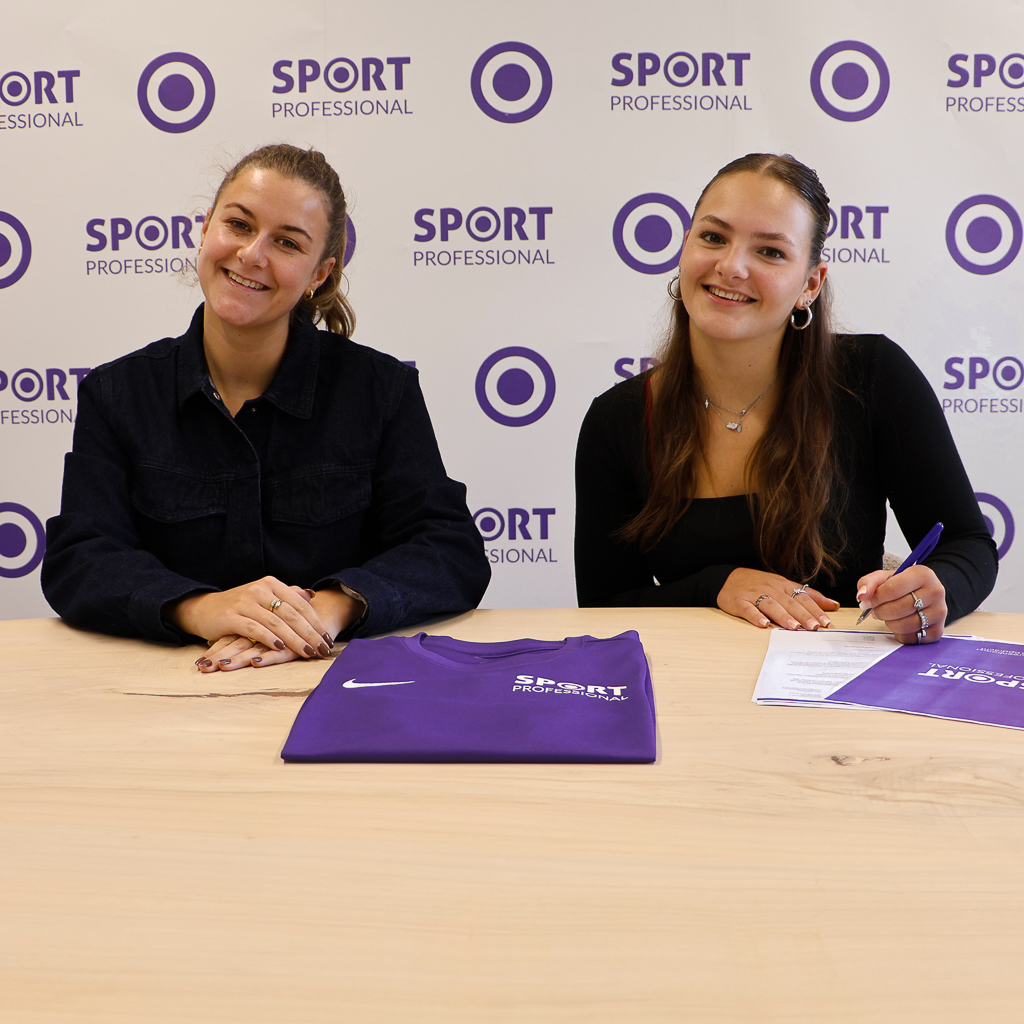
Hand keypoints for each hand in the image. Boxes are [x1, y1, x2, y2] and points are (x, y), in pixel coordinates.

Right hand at [190, 585, 364, 671]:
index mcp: (271, 584)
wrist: (203, 609)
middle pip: (291, 614)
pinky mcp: (231, 617)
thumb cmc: (239, 606)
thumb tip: (310, 595)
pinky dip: (268, 638)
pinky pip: (254, 629)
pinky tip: (280, 648)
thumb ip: (286, 596)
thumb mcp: (264, 597)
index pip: (299, 604)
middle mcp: (260, 590)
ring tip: (308, 651)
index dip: (315, 621)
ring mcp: (245, 602)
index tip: (327, 638)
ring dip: (294, 639)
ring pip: (276, 622)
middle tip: (323, 648)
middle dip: (310, 633)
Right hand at [717, 567, 838, 629]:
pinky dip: (755, 616)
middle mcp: (771, 589)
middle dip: (803, 615)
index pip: (802, 597)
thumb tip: (833, 605)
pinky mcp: (739, 601)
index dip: (815, 609)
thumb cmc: (758, 584)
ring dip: (783, 616)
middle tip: (813, 627)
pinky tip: (762, 624)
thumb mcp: (784, 586)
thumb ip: (808, 596)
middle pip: (789, 602)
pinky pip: (748, 609)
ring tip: (793, 627)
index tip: (825, 622)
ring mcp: (754, 594)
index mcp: (783, 585)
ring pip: (771, 605)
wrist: (727, 578)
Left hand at [857, 565, 946, 643]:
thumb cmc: (901, 585)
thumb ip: (869, 583)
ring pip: (905, 625)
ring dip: (890, 623)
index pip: (892, 589)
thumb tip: (862, 596)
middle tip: (877, 610)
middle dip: (880, 612)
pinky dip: (900, 634)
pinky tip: (900, 624)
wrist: (923, 593)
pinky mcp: (938, 630)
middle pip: (898, 609)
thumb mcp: (884, 577)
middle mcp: (935, 592)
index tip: (868, 601)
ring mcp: (939, 612)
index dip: (875, 598)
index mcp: (922, 574)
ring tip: (889, 616)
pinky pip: (912, 638)